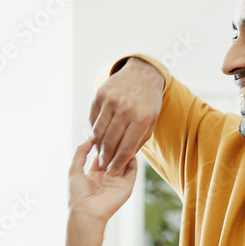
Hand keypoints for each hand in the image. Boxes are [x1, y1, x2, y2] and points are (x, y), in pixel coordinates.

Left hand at [67, 138, 137, 226]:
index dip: (103, 144)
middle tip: (117, 132)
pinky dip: (133, 160)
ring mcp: (117, 181)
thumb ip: (81, 152)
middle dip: (115, 145)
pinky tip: (131, 149)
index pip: (102, 155)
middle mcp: (106, 177)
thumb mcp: (74, 169)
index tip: (105, 132)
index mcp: (93, 174)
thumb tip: (90, 138)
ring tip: (125, 138)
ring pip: (124, 161)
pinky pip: (132, 170)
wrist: (86, 212)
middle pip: (114, 157)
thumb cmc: (77, 194)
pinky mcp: (126, 186)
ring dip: (125, 151)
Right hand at [89, 57, 164, 175]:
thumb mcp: (151, 121)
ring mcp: (111, 101)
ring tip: (99, 154)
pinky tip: (97, 138)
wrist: (142, 73)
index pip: (126, 148)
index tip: (112, 172)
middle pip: (110, 142)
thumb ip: (139, 141)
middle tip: (103, 166)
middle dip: (105, 158)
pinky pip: (93, 120)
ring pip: (98, 132)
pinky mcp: (99, 95)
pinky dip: (93, 131)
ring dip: (97, 147)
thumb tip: (124, 159)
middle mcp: (126, 109)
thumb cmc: (148, 102)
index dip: (118, 163)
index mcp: (142, 118)